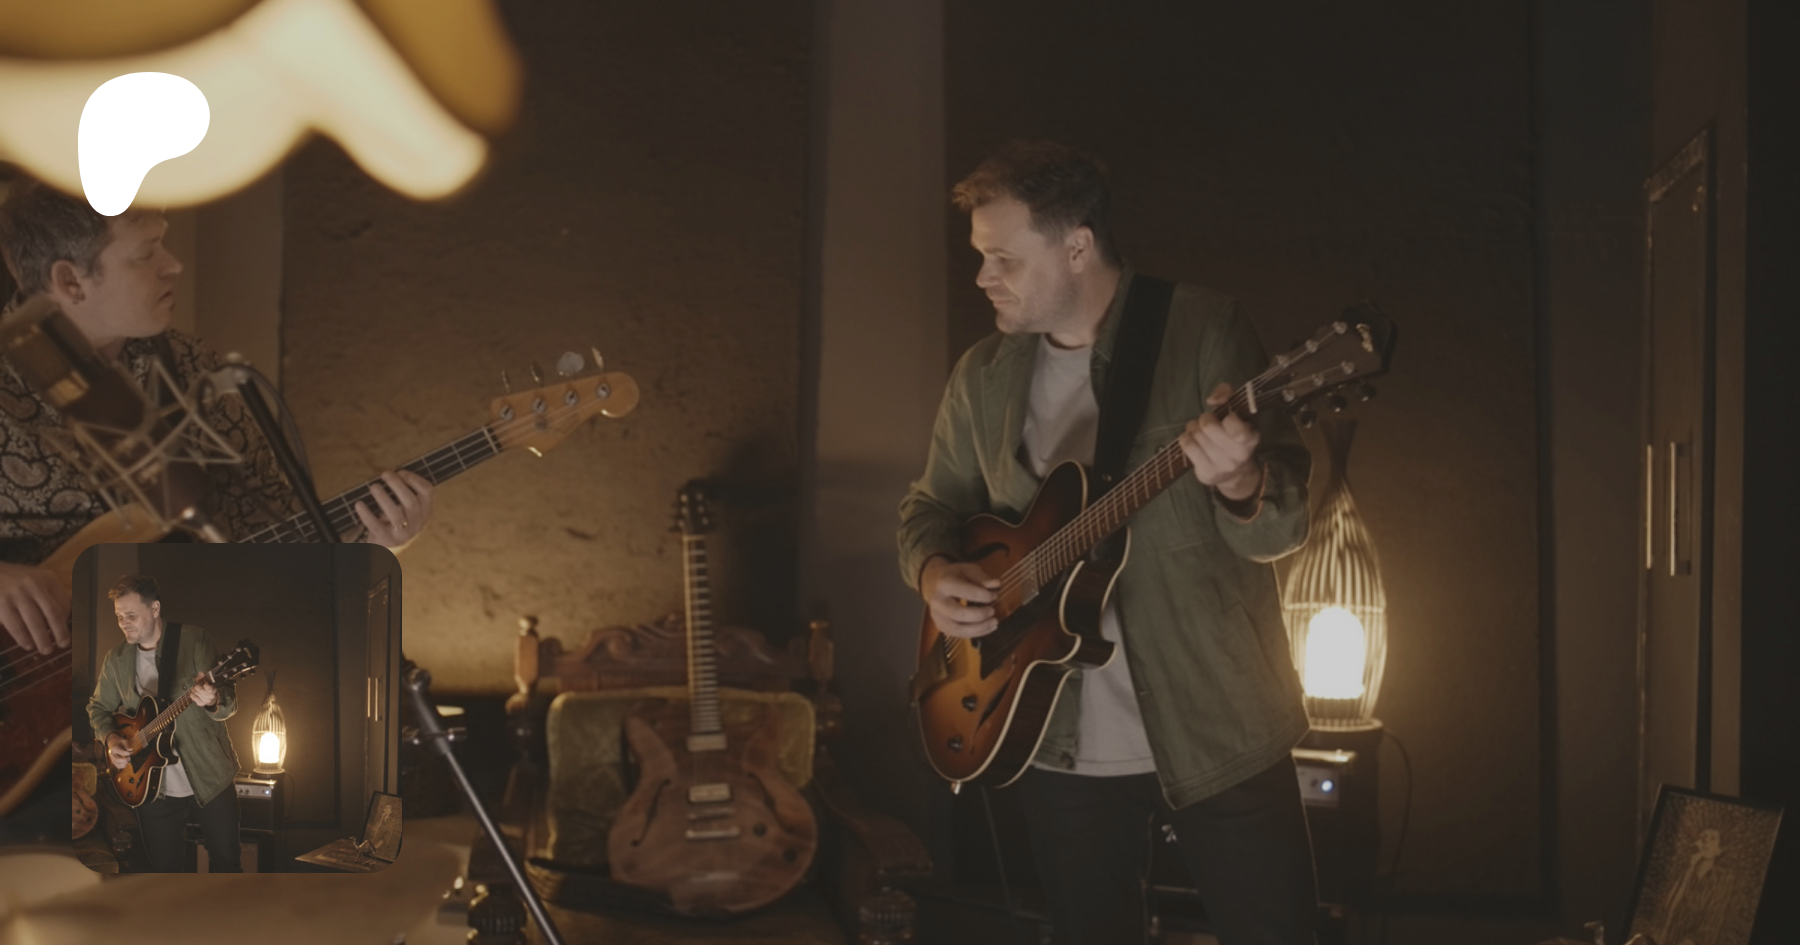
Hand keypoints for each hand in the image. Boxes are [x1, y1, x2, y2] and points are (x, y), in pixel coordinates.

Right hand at [0, 562, 70, 654]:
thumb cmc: (17, 581)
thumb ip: (54, 592)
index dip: (66, 619)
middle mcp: (34, 584)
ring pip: (34, 622)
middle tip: (63, 645)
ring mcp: (17, 594)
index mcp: (47, 578)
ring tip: (46, 650)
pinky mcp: (2, 604)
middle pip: (52, 613)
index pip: (63, 603)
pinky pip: (16, 625)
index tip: (67, 631)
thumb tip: (76, 604)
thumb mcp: (37, 579)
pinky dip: (23, 638)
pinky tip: (27, 645)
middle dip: (60, 632)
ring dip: (42, 639)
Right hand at [106, 733, 130, 769]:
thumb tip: (131, 750)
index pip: (121, 752)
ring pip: (117, 764)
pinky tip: (126, 762)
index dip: (128, 753)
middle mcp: (112, 754)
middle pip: (118, 760)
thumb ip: (127, 745)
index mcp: (114, 748)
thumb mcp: (124, 741)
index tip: (131, 752)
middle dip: (125, 760)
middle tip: (129, 757)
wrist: (113, 743)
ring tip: (128, 760)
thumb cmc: (120, 742)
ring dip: (125, 764)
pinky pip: (118, 766)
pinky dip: (123, 766)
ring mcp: (112, 758)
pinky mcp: (114, 761)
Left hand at [192, 673, 216, 706]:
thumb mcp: (205, 682)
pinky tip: (193, 693)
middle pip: (201, 691)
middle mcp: (211, 696)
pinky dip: (192, 695)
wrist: (210, 699)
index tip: (204, 684)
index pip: (209, 688)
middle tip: (196, 686)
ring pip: (197, 694)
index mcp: (213, 689)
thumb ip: (202, 677)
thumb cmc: (206, 688)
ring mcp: (206, 700)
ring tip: (194, 689)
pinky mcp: (202, 703)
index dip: (205, 685)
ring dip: (193, 691)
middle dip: (197, 687)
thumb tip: (201, 673)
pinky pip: (194, 698)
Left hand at [352, 469, 433, 549]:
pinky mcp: (387, 541)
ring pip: (395, 514)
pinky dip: (366, 514)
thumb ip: (404, 493)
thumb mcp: (406, 509)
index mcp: (425, 512)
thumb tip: (392, 474)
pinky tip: (359, 504)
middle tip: (384, 474)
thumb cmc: (395, 521)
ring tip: (373, 486)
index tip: (400, 472)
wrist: (388, 549)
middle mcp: (417, 523)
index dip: (414, 479)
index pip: (427, 492)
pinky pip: (376, 526)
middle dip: (397, 485)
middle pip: (411, 501)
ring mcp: (403, 534)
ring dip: (383, 498)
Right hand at [921, 556, 1000, 638]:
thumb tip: (996, 584)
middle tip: (992, 611)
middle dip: (980, 614)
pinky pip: (959, 634)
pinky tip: (987, 628)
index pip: (965, 592)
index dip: (983, 595)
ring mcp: (937, 616)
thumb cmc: (954, 576)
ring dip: (979, 628)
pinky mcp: (941, 626)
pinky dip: (975, 633)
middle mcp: (938, 601)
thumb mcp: (967, 569)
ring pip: (958, 629)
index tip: (994, 596)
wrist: (934, 583)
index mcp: (944, 584)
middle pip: (959, 613)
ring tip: (994, 623)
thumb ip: (981, 577)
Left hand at [1178, 382, 1262, 499]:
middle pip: (1208, 427)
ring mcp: (1222, 466)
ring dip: (1194, 429)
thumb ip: (1227, 393)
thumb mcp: (1238, 411)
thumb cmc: (1233, 433)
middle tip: (1207, 422)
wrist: (1236, 471)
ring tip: (1200, 432)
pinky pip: (1187, 446)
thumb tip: (1212, 399)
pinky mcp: (1207, 474)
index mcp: (1250, 437)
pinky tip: (1193, 441)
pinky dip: (1186, 439)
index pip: (1235, 426)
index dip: (1227, 417)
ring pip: (1195, 435)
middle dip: (1204, 419)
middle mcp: (1239, 455)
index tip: (1227, 417)